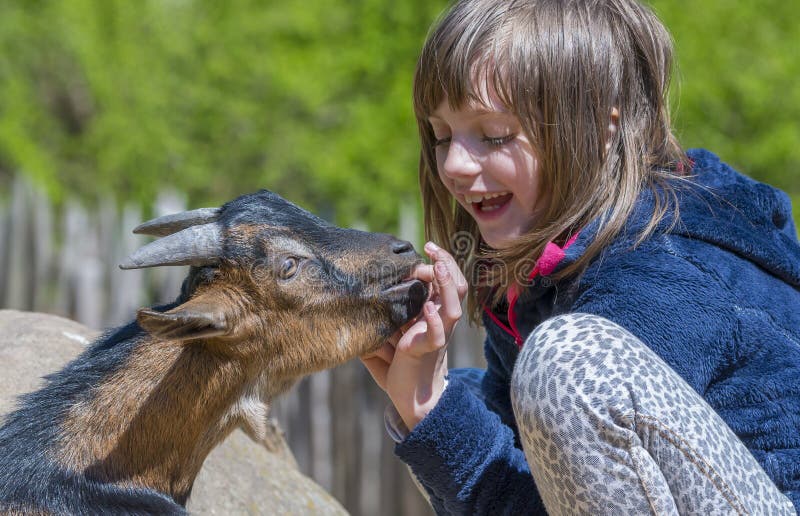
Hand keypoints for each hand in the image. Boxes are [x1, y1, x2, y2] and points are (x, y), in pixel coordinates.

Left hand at [361, 241, 467, 430]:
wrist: (410, 399)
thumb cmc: (399, 367)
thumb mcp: (387, 336)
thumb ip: (378, 318)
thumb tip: (351, 300)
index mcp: (434, 314)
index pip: (448, 282)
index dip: (442, 262)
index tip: (426, 247)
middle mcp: (440, 322)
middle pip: (458, 287)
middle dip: (448, 264)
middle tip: (432, 248)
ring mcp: (437, 336)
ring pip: (453, 307)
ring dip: (446, 285)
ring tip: (436, 267)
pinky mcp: (428, 351)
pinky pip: (437, 335)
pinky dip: (432, 321)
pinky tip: (425, 307)